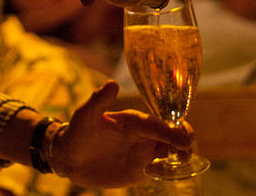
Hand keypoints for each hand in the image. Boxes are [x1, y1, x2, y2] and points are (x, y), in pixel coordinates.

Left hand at [49, 81, 192, 187]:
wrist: (70, 157)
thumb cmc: (77, 132)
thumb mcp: (85, 116)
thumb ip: (98, 101)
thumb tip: (113, 83)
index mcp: (133, 120)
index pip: (157, 124)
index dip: (172, 131)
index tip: (184, 140)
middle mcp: (143, 135)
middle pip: (173, 134)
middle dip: (185, 140)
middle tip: (185, 151)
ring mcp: (143, 152)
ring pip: (172, 152)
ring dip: (181, 156)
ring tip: (179, 163)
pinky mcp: (141, 169)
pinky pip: (162, 169)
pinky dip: (169, 171)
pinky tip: (158, 172)